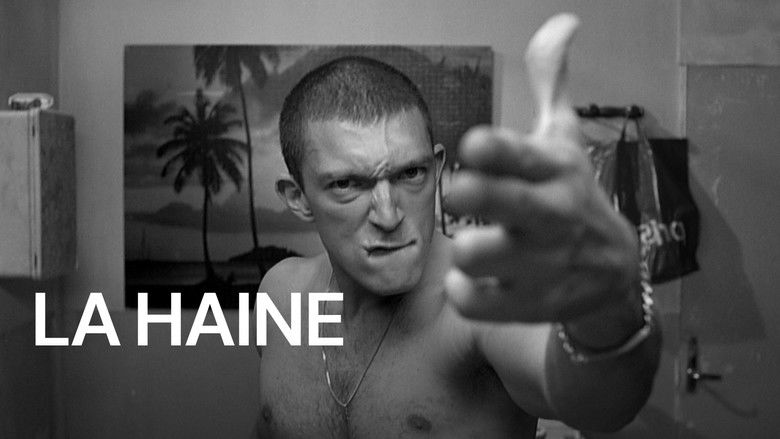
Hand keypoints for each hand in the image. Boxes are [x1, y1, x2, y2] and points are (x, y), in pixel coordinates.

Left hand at [444, 14, 638, 323]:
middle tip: (457, 191)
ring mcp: (542, 263)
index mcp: (556, 168)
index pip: (526, 154)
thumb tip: (564, 21)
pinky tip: (473, 279)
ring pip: (484, 256)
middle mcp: (552, 214)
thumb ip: (550, 83)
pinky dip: (464, 291)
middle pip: (508, 203)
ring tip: (474, 244)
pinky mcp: (529, 304)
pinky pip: (476, 301)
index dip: (498, 150)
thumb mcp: (564, 139)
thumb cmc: (573, 195)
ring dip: (467, 250)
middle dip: (477, 195)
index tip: (473, 143)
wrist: (613, 275)